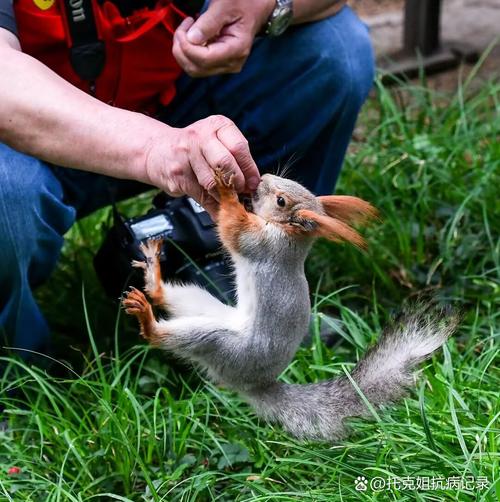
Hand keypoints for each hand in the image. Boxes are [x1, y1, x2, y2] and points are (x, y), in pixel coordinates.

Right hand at [143, 115, 259, 218]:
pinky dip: (213, 206)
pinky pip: (201, 195)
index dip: (249, 169)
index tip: (254, 183)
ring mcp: (186, 155)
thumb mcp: (216, 141)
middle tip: (241, 191)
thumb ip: (234, 157)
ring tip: (229, 199)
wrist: (158, 150)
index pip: (238, 147)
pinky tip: (218, 207)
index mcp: (217, 125)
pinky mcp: (178, 174)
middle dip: (237, 182)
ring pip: (212, 182)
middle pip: (225, 163)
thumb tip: (252, 184)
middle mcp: (200, 137)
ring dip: (224, 196)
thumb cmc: (195, 148)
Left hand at [172, 0, 274, 76]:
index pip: (204, 59)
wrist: (255, 8)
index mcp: (236, 49)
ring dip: (183, 51)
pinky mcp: (218, 64)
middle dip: (182, 49)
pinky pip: (196, 64)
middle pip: (196, 68)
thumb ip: (209, 22)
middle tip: (183, 27)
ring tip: (187, 29)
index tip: (185, 23)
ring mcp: (225, 66)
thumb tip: (192, 39)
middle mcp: (231, 64)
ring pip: (193, 69)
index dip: (187, 46)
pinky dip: (188, 52)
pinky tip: (192, 35)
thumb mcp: (226, 5)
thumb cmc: (244, 3)